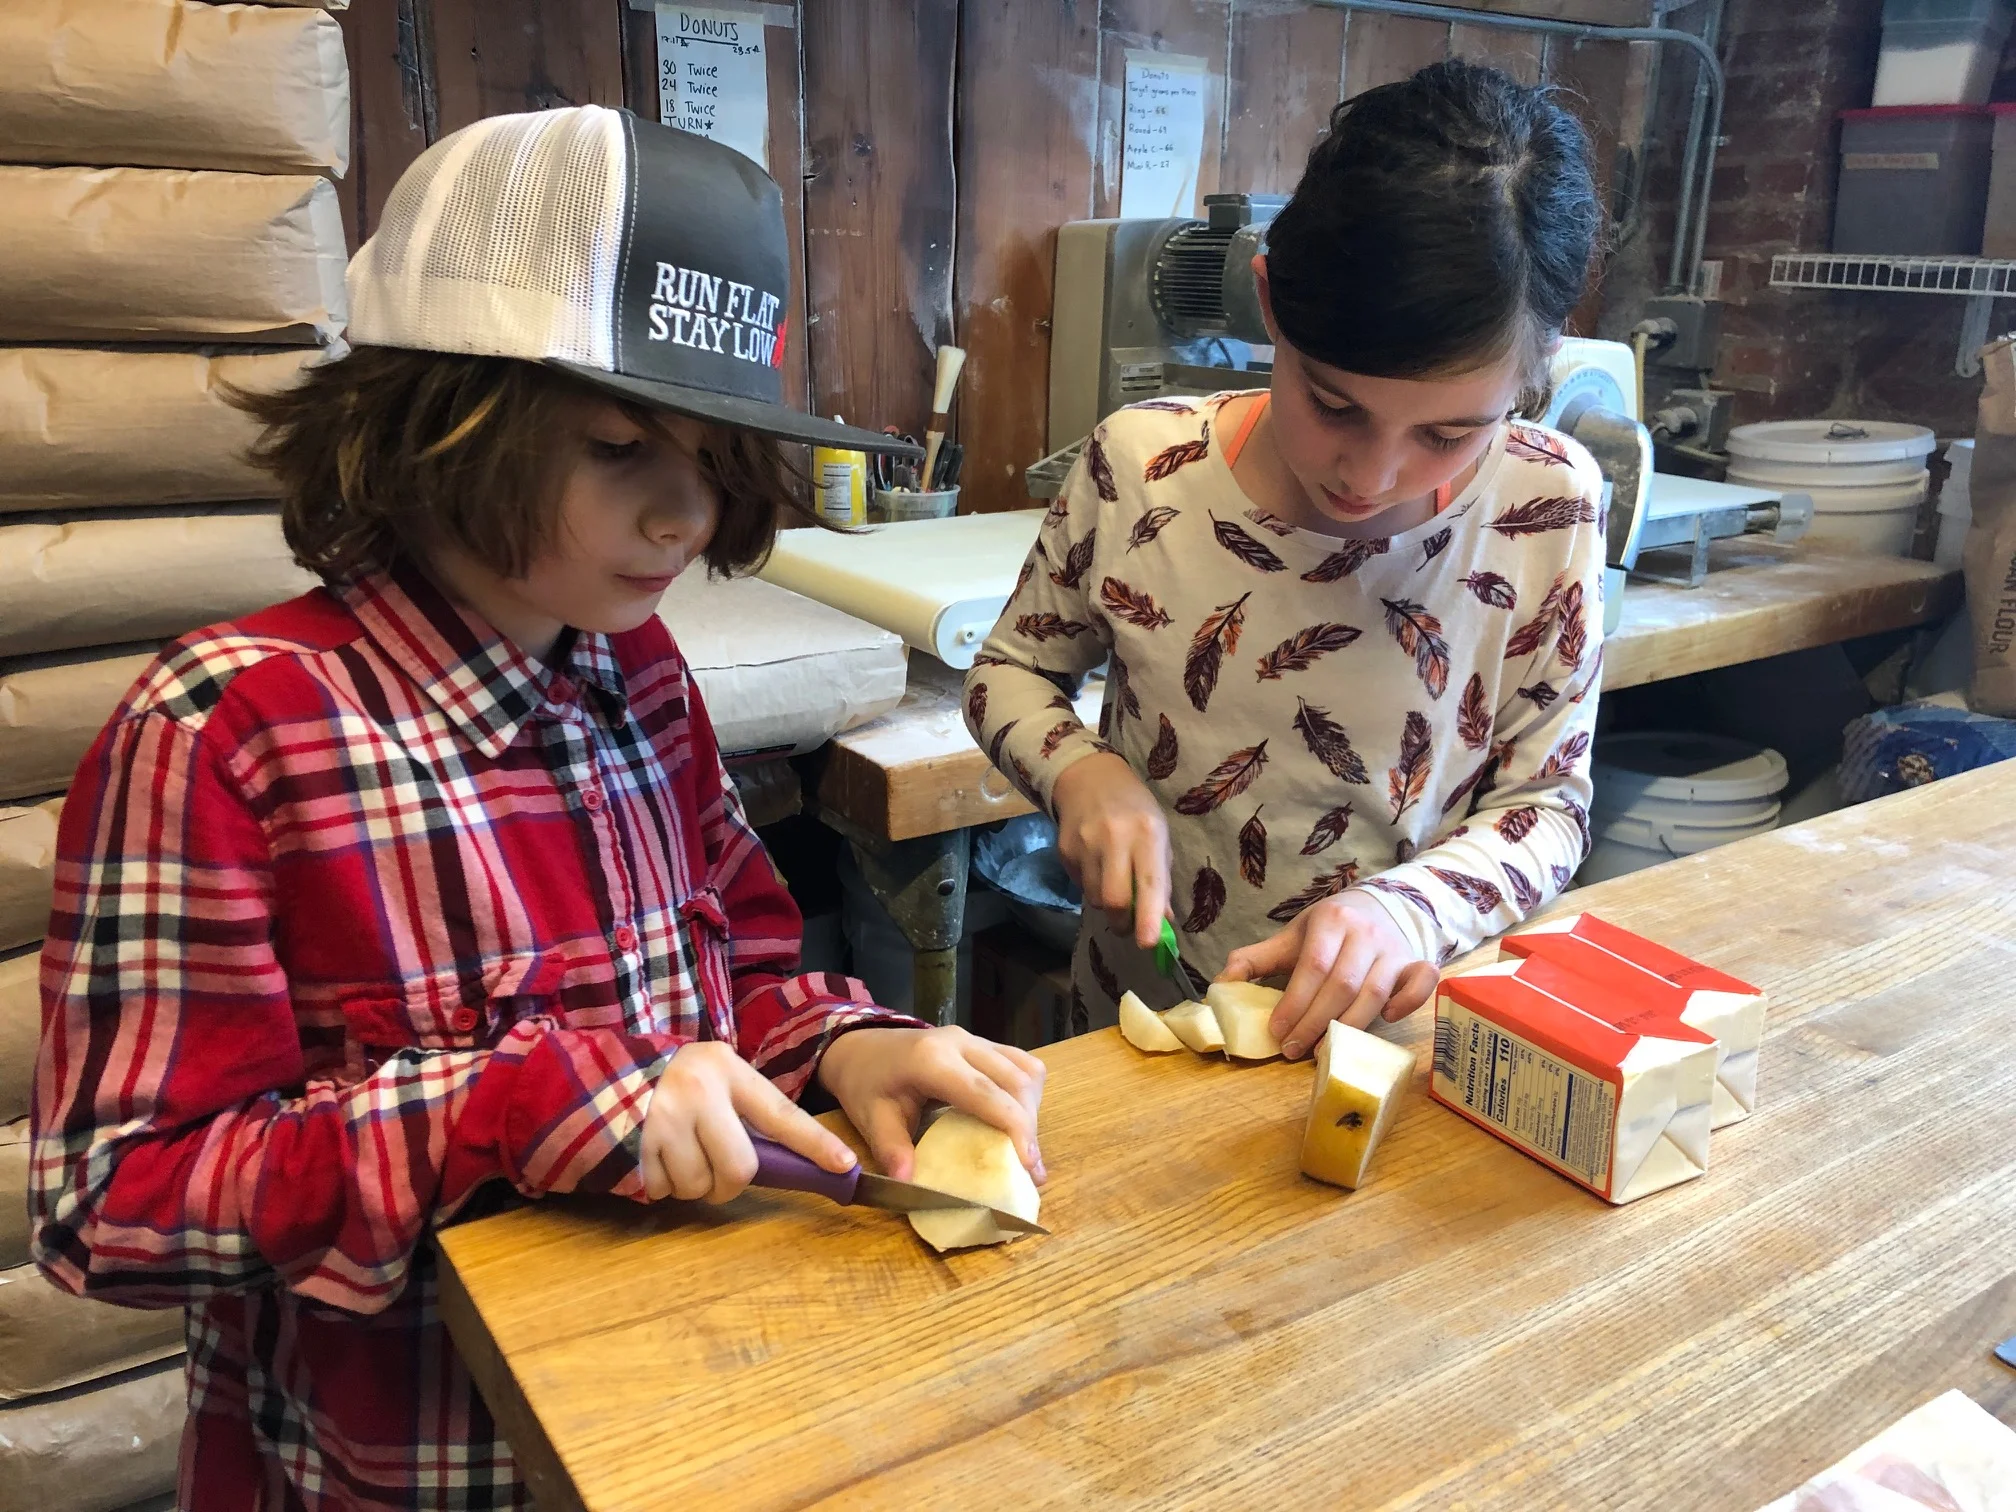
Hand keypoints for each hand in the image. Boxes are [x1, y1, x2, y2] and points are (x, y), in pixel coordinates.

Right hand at [639, 1040, 856, 1202]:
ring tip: (674, 1156)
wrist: (597, 1073)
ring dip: (690, 1185)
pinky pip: (662, 1189)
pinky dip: (660, 1186)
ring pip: (699, 1185)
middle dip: (729, 1184)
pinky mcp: (634, 1143)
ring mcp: (663, 1117)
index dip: (814, 1143)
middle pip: (740, 1166)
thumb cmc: (671, 1080)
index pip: (781, 1114)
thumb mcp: (712, 1077)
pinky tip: (651, 1158)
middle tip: (714, 1174)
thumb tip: (788, 1161)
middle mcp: (699, 1090)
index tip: (845, 1164)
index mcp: (727, 1069)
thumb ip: (743, 1109)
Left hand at [817, 1025, 1046, 1184]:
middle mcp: (960, 1043)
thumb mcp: (870, 1118)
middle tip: (1031, 1170)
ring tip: (1025, 1149)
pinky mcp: (983, 1043)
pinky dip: (1028, 1093)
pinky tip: (1018, 1120)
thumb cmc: (866, 1083)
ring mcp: (974, 1039)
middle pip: (1015, 1081)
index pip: (986, 1093)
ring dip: (1033, 1110)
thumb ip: (891, 1149)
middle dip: (1029, 1126)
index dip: (1015, 1126)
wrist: (861, 1047)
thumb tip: (908, 1183)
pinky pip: (1021, 1063)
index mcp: (932, 1060)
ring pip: (1026, 1069)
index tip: (1029, 1164)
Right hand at [1051, 751, 1168, 949]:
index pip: (1149, 883)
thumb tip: (1163, 921)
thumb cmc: (1135, 810)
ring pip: (1095, 898)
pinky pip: (1081, 885)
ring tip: (1114, 884)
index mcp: (1147, 834)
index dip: (1147, 917)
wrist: (1089, 777)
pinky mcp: (1064, 851)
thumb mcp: (1158, 835)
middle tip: (1129, 926)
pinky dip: (1092, 887)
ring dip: (1107, 905)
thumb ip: (1161, 878)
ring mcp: (1084, 845)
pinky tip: (1097, 866)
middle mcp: (1114, 839)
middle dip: (1123, 922)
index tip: (1149, 943)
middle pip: (1114, 900)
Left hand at [1218, 890, 1439, 1058]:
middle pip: (1342, 986)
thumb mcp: (1291, 937)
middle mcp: (1366, 933)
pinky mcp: (1416, 963)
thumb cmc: (1328, 931)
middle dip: (1314, 1022)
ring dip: (1348, 1027)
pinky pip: (1421, 985)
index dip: (1294, 1002)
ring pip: (1375, 994)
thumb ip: (1255, 958)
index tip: (1276, 1031)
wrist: (1377, 907)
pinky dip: (1407, 1004)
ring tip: (1322, 1051)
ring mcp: (1394, 949)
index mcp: (1331, 921)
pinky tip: (1386, 1021)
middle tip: (1292, 1049)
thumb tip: (1221, 984)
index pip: (1312, 967)